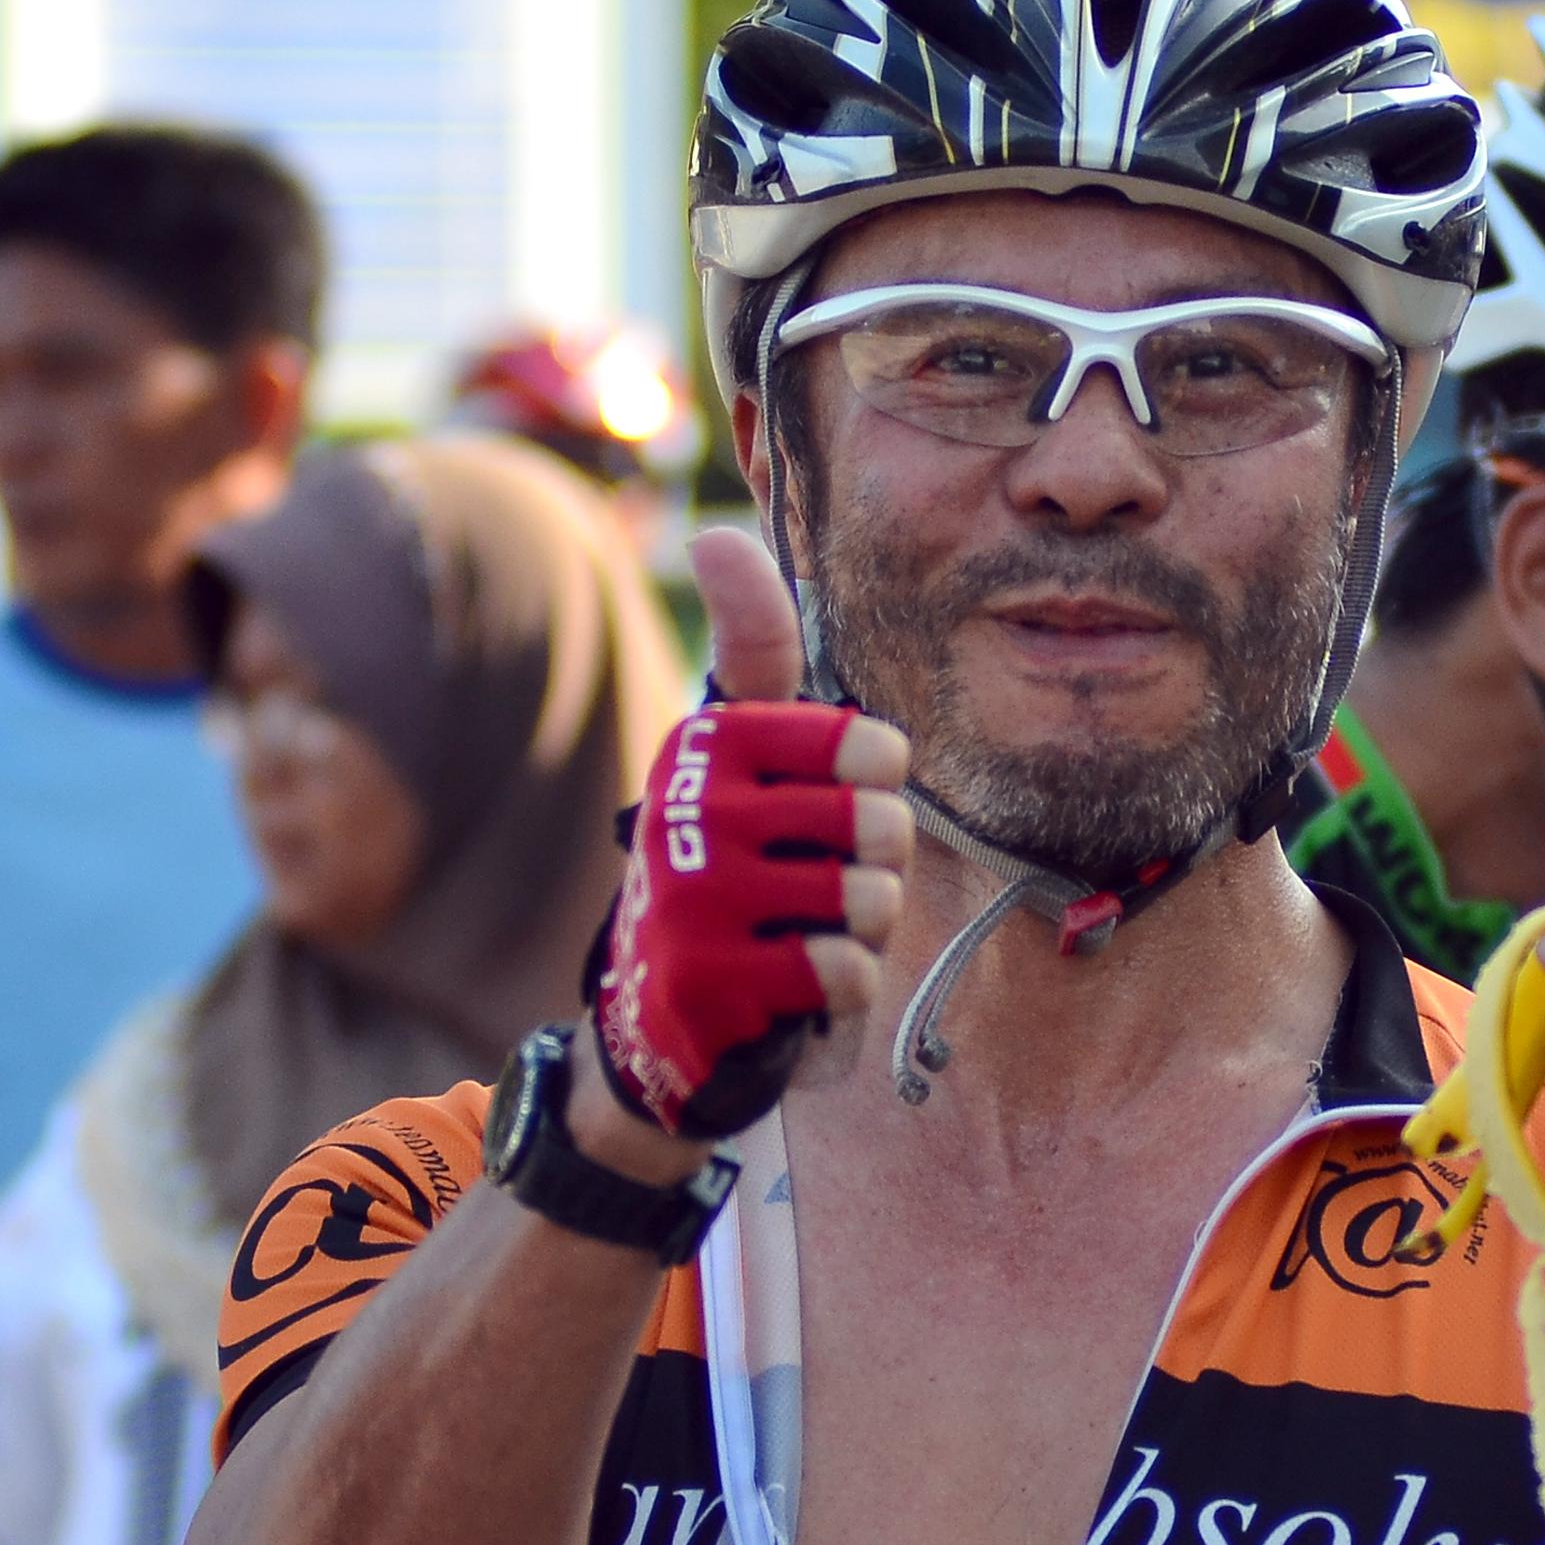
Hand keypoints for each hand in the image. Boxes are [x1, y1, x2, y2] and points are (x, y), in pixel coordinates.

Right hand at [583, 530, 910, 1143]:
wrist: (663, 1010)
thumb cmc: (729, 861)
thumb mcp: (737, 754)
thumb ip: (753, 648)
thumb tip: (714, 533)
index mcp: (708, 744)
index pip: (871, 747)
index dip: (881, 788)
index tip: (835, 802)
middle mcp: (688, 811)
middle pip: (881, 826)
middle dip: (874, 865)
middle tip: (820, 880)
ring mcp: (694, 900)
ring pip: (869, 902)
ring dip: (861, 929)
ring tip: (809, 929)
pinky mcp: (710, 984)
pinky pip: (844, 972)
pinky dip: (841, 987)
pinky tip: (795, 984)